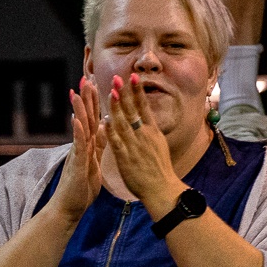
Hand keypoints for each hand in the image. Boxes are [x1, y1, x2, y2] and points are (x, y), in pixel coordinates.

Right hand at [45, 79, 104, 228]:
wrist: (69, 208)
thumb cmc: (81, 188)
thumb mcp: (94, 162)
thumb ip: (97, 145)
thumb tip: (104, 128)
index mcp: (87, 146)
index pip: (92, 119)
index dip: (94, 102)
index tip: (96, 84)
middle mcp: (80, 147)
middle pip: (84, 118)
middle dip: (85, 99)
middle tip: (85, 78)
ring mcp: (77, 154)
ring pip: (79, 128)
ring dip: (78, 110)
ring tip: (77, 92)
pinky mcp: (76, 165)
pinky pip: (78, 147)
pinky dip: (77, 132)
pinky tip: (76, 120)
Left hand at [102, 74, 184, 217]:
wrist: (162, 190)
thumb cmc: (160, 171)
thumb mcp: (159, 146)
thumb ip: (150, 134)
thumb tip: (147, 122)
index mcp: (153, 132)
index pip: (144, 107)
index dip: (137, 92)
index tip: (132, 77)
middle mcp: (144, 136)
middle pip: (133, 111)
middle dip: (125, 93)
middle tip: (118, 77)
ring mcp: (135, 146)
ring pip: (124, 123)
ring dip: (117, 107)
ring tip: (111, 92)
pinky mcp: (126, 158)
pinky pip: (117, 142)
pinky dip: (111, 130)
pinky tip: (104, 119)